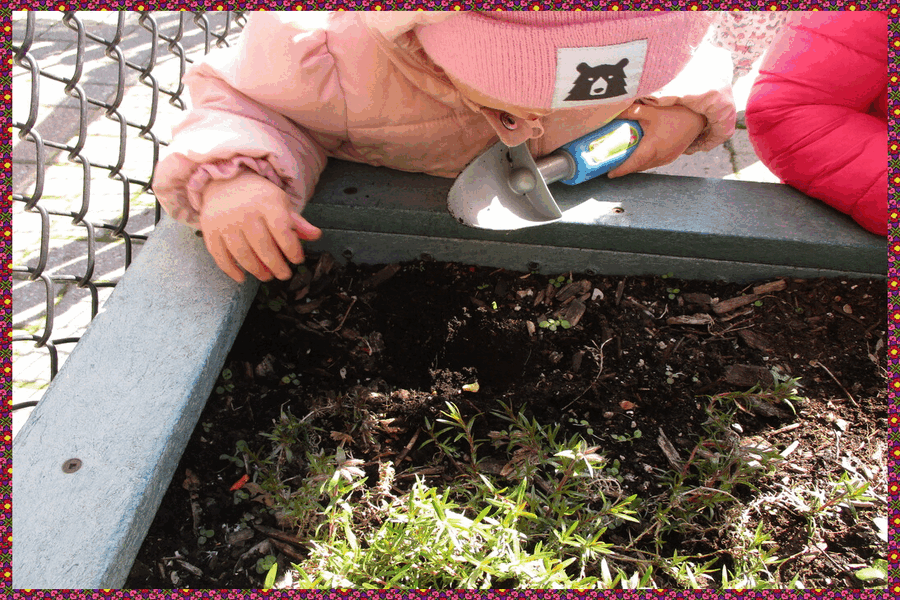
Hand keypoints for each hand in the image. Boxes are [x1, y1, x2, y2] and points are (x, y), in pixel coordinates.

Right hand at [199, 171, 320, 282]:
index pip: (282, 230)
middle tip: (284, 275)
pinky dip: (231, 270)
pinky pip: (219, 255)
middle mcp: (244, 212)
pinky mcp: (209, 230)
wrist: (225, 182)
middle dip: (276, 265)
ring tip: (266, 276)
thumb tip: (316, 235)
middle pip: (262, 246)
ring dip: (256, 270)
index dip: (292, 249)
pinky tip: (241, 277)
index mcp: (266, 203)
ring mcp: (225, 222)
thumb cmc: (258, 197)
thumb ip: (297, 222)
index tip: (297, 260)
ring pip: (242, 254)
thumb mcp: (280, 203)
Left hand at [607, 103, 706, 177]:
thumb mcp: (651, 111)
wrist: (698, 117)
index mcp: (652, 148)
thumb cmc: (675, 113)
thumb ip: (632, 112)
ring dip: (636, 165)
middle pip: (638, 167)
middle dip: (625, 168)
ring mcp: (667, 158)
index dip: (620, 170)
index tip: (609, 174)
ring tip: (623, 161)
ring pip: (647, 166)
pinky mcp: (672, 157)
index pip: (633, 164)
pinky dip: (645, 162)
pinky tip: (640, 155)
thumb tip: (614, 111)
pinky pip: (655, 163)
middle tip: (612, 164)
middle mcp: (660, 157)